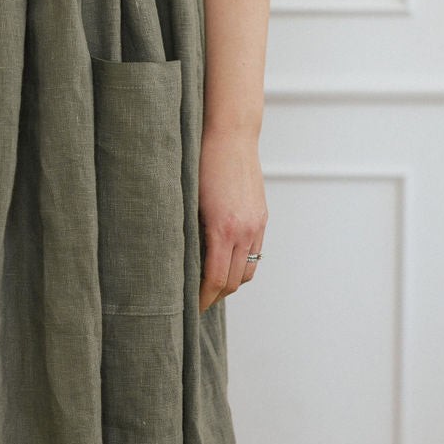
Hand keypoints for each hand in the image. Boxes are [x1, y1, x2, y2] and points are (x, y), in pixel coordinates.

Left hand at [197, 126, 267, 312]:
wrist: (231, 135)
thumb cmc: (201, 162)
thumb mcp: (189, 201)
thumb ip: (192, 233)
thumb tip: (182, 262)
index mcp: (223, 229)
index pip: (215, 279)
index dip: (202, 298)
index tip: (190, 308)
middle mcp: (244, 231)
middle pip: (233, 281)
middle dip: (215, 296)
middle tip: (196, 302)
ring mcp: (256, 225)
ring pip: (247, 270)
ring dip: (230, 283)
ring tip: (210, 286)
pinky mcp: (261, 217)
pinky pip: (254, 253)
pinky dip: (240, 264)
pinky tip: (225, 263)